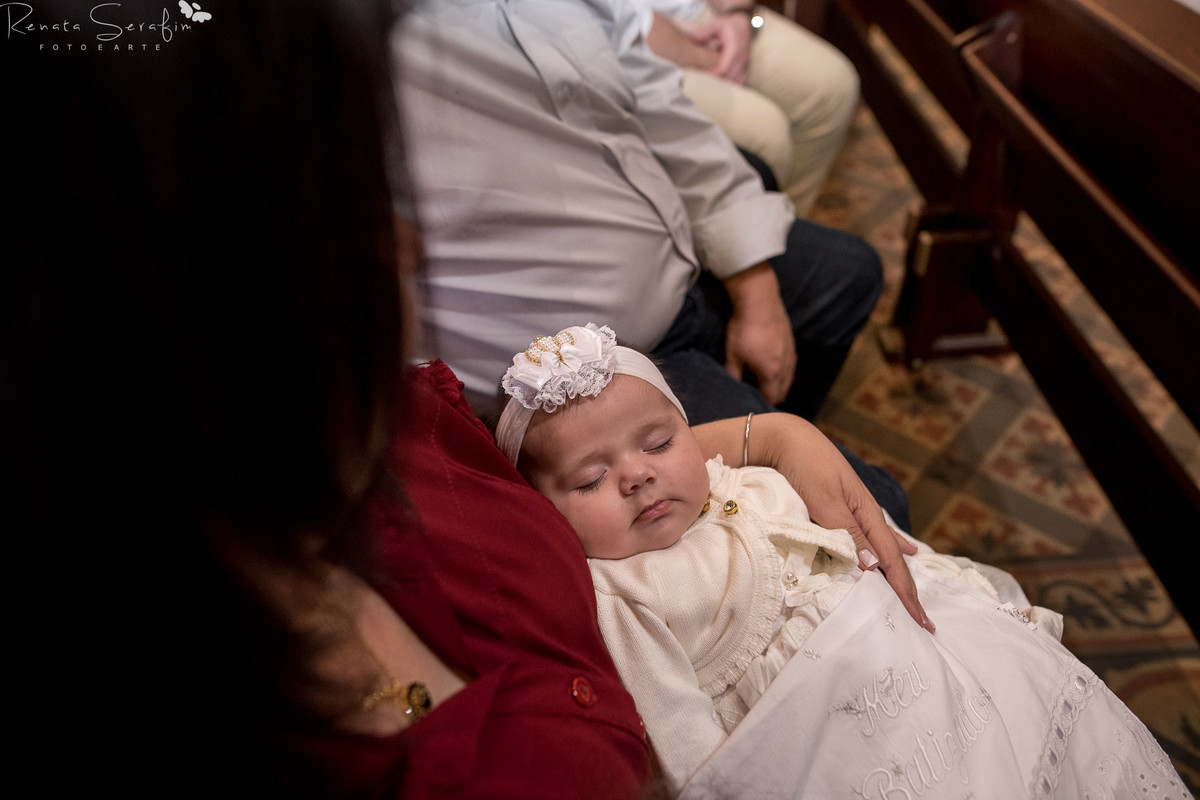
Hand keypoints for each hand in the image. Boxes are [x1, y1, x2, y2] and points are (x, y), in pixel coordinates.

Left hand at [697, 413, 934, 631]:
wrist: (789, 438)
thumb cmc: (805, 466)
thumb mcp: (825, 499)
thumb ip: (848, 531)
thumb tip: (874, 567)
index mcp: (867, 515)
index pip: (892, 562)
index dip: (906, 593)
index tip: (920, 621)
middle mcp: (867, 515)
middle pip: (894, 560)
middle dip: (908, 592)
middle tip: (924, 623)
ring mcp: (858, 511)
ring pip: (885, 551)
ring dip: (899, 577)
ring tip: (914, 598)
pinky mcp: (845, 508)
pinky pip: (875, 538)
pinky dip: (891, 550)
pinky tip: (906, 553)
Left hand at [706, 12, 753, 84]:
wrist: (745, 26)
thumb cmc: (729, 26)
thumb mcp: (717, 24)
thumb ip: (706, 31)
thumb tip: (695, 38)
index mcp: (735, 48)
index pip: (724, 68)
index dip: (713, 76)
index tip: (703, 80)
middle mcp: (743, 58)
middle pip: (730, 78)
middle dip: (717, 84)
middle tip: (704, 87)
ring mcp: (746, 64)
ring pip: (736, 82)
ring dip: (725, 87)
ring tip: (711, 89)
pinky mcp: (747, 68)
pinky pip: (741, 82)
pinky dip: (732, 86)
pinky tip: (722, 89)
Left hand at [721, 263, 796, 404]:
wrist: (759, 300)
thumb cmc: (744, 329)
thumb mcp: (732, 355)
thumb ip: (733, 375)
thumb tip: (731, 388)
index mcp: (772, 373)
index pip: (771, 399)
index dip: (761, 404)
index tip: (750, 402)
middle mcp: (786, 367)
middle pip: (782, 391)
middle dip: (770, 395)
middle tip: (754, 392)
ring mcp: (791, 354)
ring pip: (788, 378)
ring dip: (777, 383)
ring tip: (761, 379)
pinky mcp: (791, 342)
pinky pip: (789, 365)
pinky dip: (782, 370)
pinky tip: (769, 362)